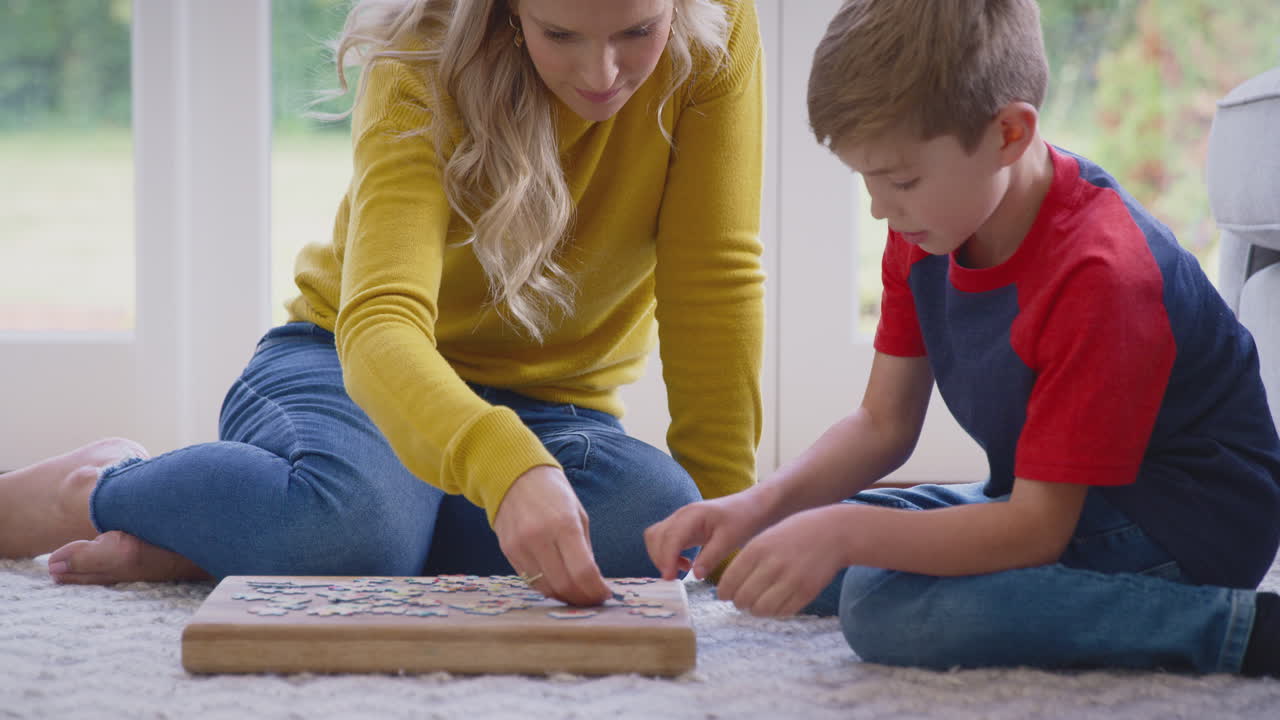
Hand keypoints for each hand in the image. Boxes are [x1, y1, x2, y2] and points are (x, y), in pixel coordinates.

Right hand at [493, 465, 610, 605]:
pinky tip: (559, 586)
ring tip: (578, 595)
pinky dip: (547, 588)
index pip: (583, 571)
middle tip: (594, 600)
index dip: (596, 590)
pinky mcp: (508, 552)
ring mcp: (521, 546)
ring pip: (546, 587)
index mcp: (564, 524)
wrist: (515, 477)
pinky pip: (530, 581)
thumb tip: (594, 581)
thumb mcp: (578, 515)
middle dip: (583, 598)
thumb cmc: (554, 494)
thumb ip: (585, 548)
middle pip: (564, 584)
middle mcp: (540, 537)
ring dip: (565, 597)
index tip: (605, 594)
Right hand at [644, 487, 773, 580]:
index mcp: (693, 515)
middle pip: (657, 536)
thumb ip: (712, 557)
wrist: (750, 507)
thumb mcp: (730, 540)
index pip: (671, 537)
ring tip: (680, 570)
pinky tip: (685, 564)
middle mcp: (681, 515)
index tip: (669, 578)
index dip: (666, 558)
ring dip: (661, 556)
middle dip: (661, 559)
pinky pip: (664, 539)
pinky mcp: (682, 526)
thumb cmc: (742, 519)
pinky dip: (667, 553)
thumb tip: (695, 575)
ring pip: (656, 537)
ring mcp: (679, 519)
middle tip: (674, 578)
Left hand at [715, 504, 849, 616]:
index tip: (725, 595)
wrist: (833, 532)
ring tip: (759, 603)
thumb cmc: (795, 534)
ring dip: (757, 610)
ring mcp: (791, 579)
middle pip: (743, 599)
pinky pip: (783, 612)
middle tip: (743, 600)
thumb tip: (728, 588)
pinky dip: (775, 611)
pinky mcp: (807, 591)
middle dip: (740, 603)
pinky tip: (776, 603)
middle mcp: (772, 564)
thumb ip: (748, 560)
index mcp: (757, 548)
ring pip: (761, 609)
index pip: (729, 581)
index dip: (725, 593)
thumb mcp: (766, 538)